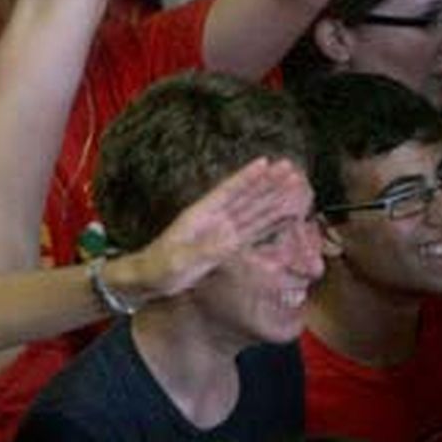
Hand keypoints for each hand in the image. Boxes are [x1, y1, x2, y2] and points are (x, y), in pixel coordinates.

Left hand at [129, 158, 312, 298]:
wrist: (148, 280)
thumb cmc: (157, 268)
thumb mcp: (178, 261)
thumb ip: (203, 250)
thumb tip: (230, 241)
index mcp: (200, 215)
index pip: (228, 192)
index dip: (246, 177)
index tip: (266, 162)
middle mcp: (214, 220)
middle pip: (246, 197)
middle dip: (268, 183)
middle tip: (291, 168)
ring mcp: (221, 232)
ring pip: (254, 212)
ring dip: (273, 199)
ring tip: (294, 185)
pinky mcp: (225, 247)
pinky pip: (252, 233)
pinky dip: (269, 223)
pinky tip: (284, 215)